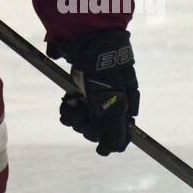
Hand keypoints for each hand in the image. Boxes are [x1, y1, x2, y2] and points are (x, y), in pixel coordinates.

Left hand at [50, 30, 138, 155]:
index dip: (106, 139)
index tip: (99, 140)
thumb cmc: (104, 73)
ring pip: (81, 121)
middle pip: (96, 130)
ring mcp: (94, 98)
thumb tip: (109, 151)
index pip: (118, 136)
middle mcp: (111, 104)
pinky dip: (67, 108)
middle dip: (85, 123)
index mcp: (125, 107)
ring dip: (73, 115)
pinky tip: (67, 99)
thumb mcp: (113, 103)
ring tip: (71, 101)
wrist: (88, 40)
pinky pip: (71, 110)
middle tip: (82, 109)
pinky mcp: (79, 90)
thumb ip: (114, 131)